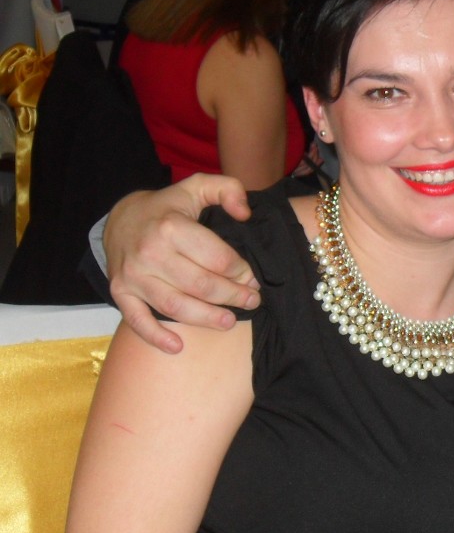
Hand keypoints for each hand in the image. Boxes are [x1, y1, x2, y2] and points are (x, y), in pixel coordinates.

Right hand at [105, 174, 257, 353]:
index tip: (253, 278)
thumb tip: (245, 213)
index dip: (241, 272)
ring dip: (206, 318)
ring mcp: (133, 275)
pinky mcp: (121, 292)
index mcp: (172, 226)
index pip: (217, 258)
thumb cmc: (169, 207)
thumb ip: (227, 190)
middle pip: (201, 285)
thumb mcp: (197, 186)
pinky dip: (156, 337)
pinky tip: (177, 346)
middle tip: (251, 301)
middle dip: (233, 297)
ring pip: (176, 306)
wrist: (120, 218)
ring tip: (229, 321)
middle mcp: (150, 252)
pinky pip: (137, 320)